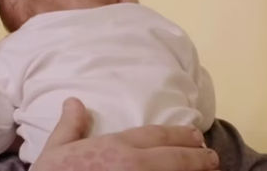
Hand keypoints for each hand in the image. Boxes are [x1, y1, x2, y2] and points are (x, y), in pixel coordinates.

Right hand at [30, 98, 219, 170]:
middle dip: (198, 157)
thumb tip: (74, 102)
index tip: (195, 135)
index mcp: (115, 148)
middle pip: (176, 157)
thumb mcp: (55, 151)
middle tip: (211, 156)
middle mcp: (134, 165)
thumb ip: (70, 127)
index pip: (156, 136)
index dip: (180, 135)